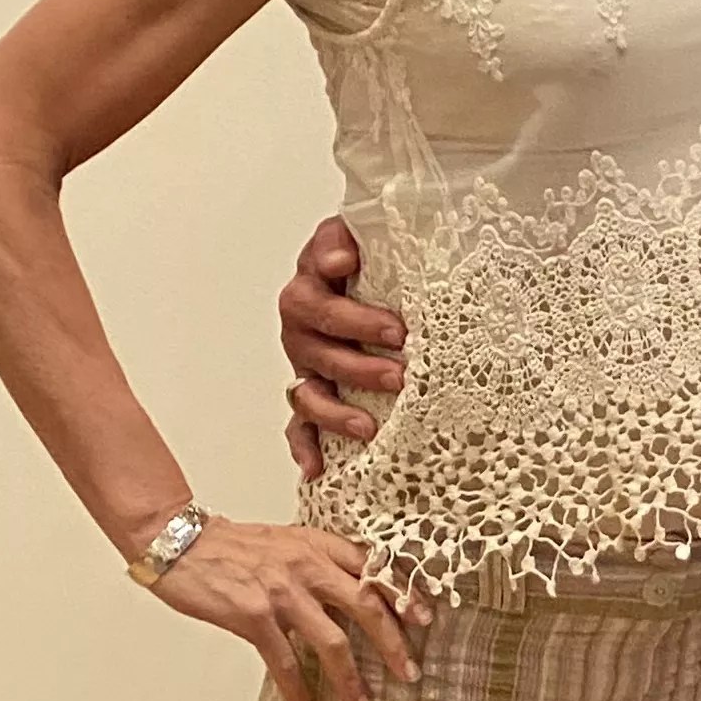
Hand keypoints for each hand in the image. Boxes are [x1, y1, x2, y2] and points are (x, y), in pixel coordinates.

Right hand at [145, 515, 421, 700]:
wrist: (183, 542)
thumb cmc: (236, 544)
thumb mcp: (290, 541)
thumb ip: (323, 561)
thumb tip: (358, 588)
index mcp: (321, 546)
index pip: (376, 570)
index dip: (405, 596)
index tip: (427, 620)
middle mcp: (309, 568)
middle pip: (367, 607)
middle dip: (393, 644)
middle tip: (410, 673)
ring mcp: (283, 594)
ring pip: (333, 642)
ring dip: (351, 679)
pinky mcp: (254, 618)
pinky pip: (285, 661)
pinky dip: (299, 689)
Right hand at [277, 215, 404, 480]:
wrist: (371, 266)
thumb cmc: (376, 254)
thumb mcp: (372, 232)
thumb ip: (358, 234)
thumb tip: (345, 251)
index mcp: (313, 283)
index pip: (321, 296)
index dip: (352, 313)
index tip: (388, 327)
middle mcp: (302, 323)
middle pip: (318, 348)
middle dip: (358, 364)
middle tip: (399, 373)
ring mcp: (305, 360)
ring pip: (308, 390)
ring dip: (336, 411)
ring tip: (370, 426)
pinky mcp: (311, 388)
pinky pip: (300, 422)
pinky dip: (305, 445)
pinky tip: (317, 468)